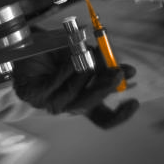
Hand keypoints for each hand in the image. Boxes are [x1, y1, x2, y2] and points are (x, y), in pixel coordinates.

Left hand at [13, 47, 138, 128]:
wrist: (28, 43)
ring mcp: (50, 103)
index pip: (104, 119)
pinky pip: (56, 84)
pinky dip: (67, 71)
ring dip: (86, 73)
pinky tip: (72, 59)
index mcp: (82, 101)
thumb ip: (105, 66)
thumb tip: (129, 73)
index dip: (121, 116)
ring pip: (75, 94)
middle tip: (117, 71)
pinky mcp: (35, 94)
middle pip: (92, 106)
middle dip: (106, 88)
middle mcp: (68, 106)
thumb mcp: (87, 57)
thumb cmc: (58, 52)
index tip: (134, 101)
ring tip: (90, 54)